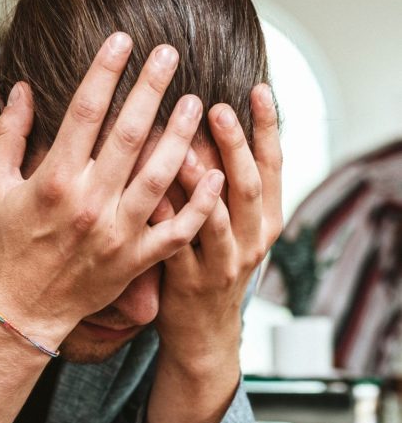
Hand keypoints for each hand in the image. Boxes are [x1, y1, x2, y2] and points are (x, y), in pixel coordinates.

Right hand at [0, 34, 225, 344]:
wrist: (23, 308)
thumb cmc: (6, 243)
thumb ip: (6, 135)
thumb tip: (19, 88)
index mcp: (53, 180)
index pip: (84, 112)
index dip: (105, 71)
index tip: (122, 40)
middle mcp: (89, 203)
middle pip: (128, 134)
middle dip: (151, 89)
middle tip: (170, 54)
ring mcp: (117, 233)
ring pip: (159, 176)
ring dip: (180, 136)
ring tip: (197, 102)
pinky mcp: (136, 259)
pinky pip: (176, 230)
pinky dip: (199, 204)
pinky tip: (217, 174)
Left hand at [150, 84, 282, 369]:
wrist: (204, 333)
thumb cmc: (212, 263)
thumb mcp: (234, 223)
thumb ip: (226, 179)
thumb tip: (205, 117)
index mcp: (266, 219)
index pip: (273, 165)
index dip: (268, 127)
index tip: (258, 89)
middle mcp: (251, 239)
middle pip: (247, 185)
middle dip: (235, 145)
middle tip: (216, 108)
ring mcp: (223, 263)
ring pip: (216, 218)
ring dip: (201, 182)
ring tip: (185, 150)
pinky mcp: (190, 282)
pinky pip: (177, 245)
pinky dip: (165, 217)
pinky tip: (149, 192)